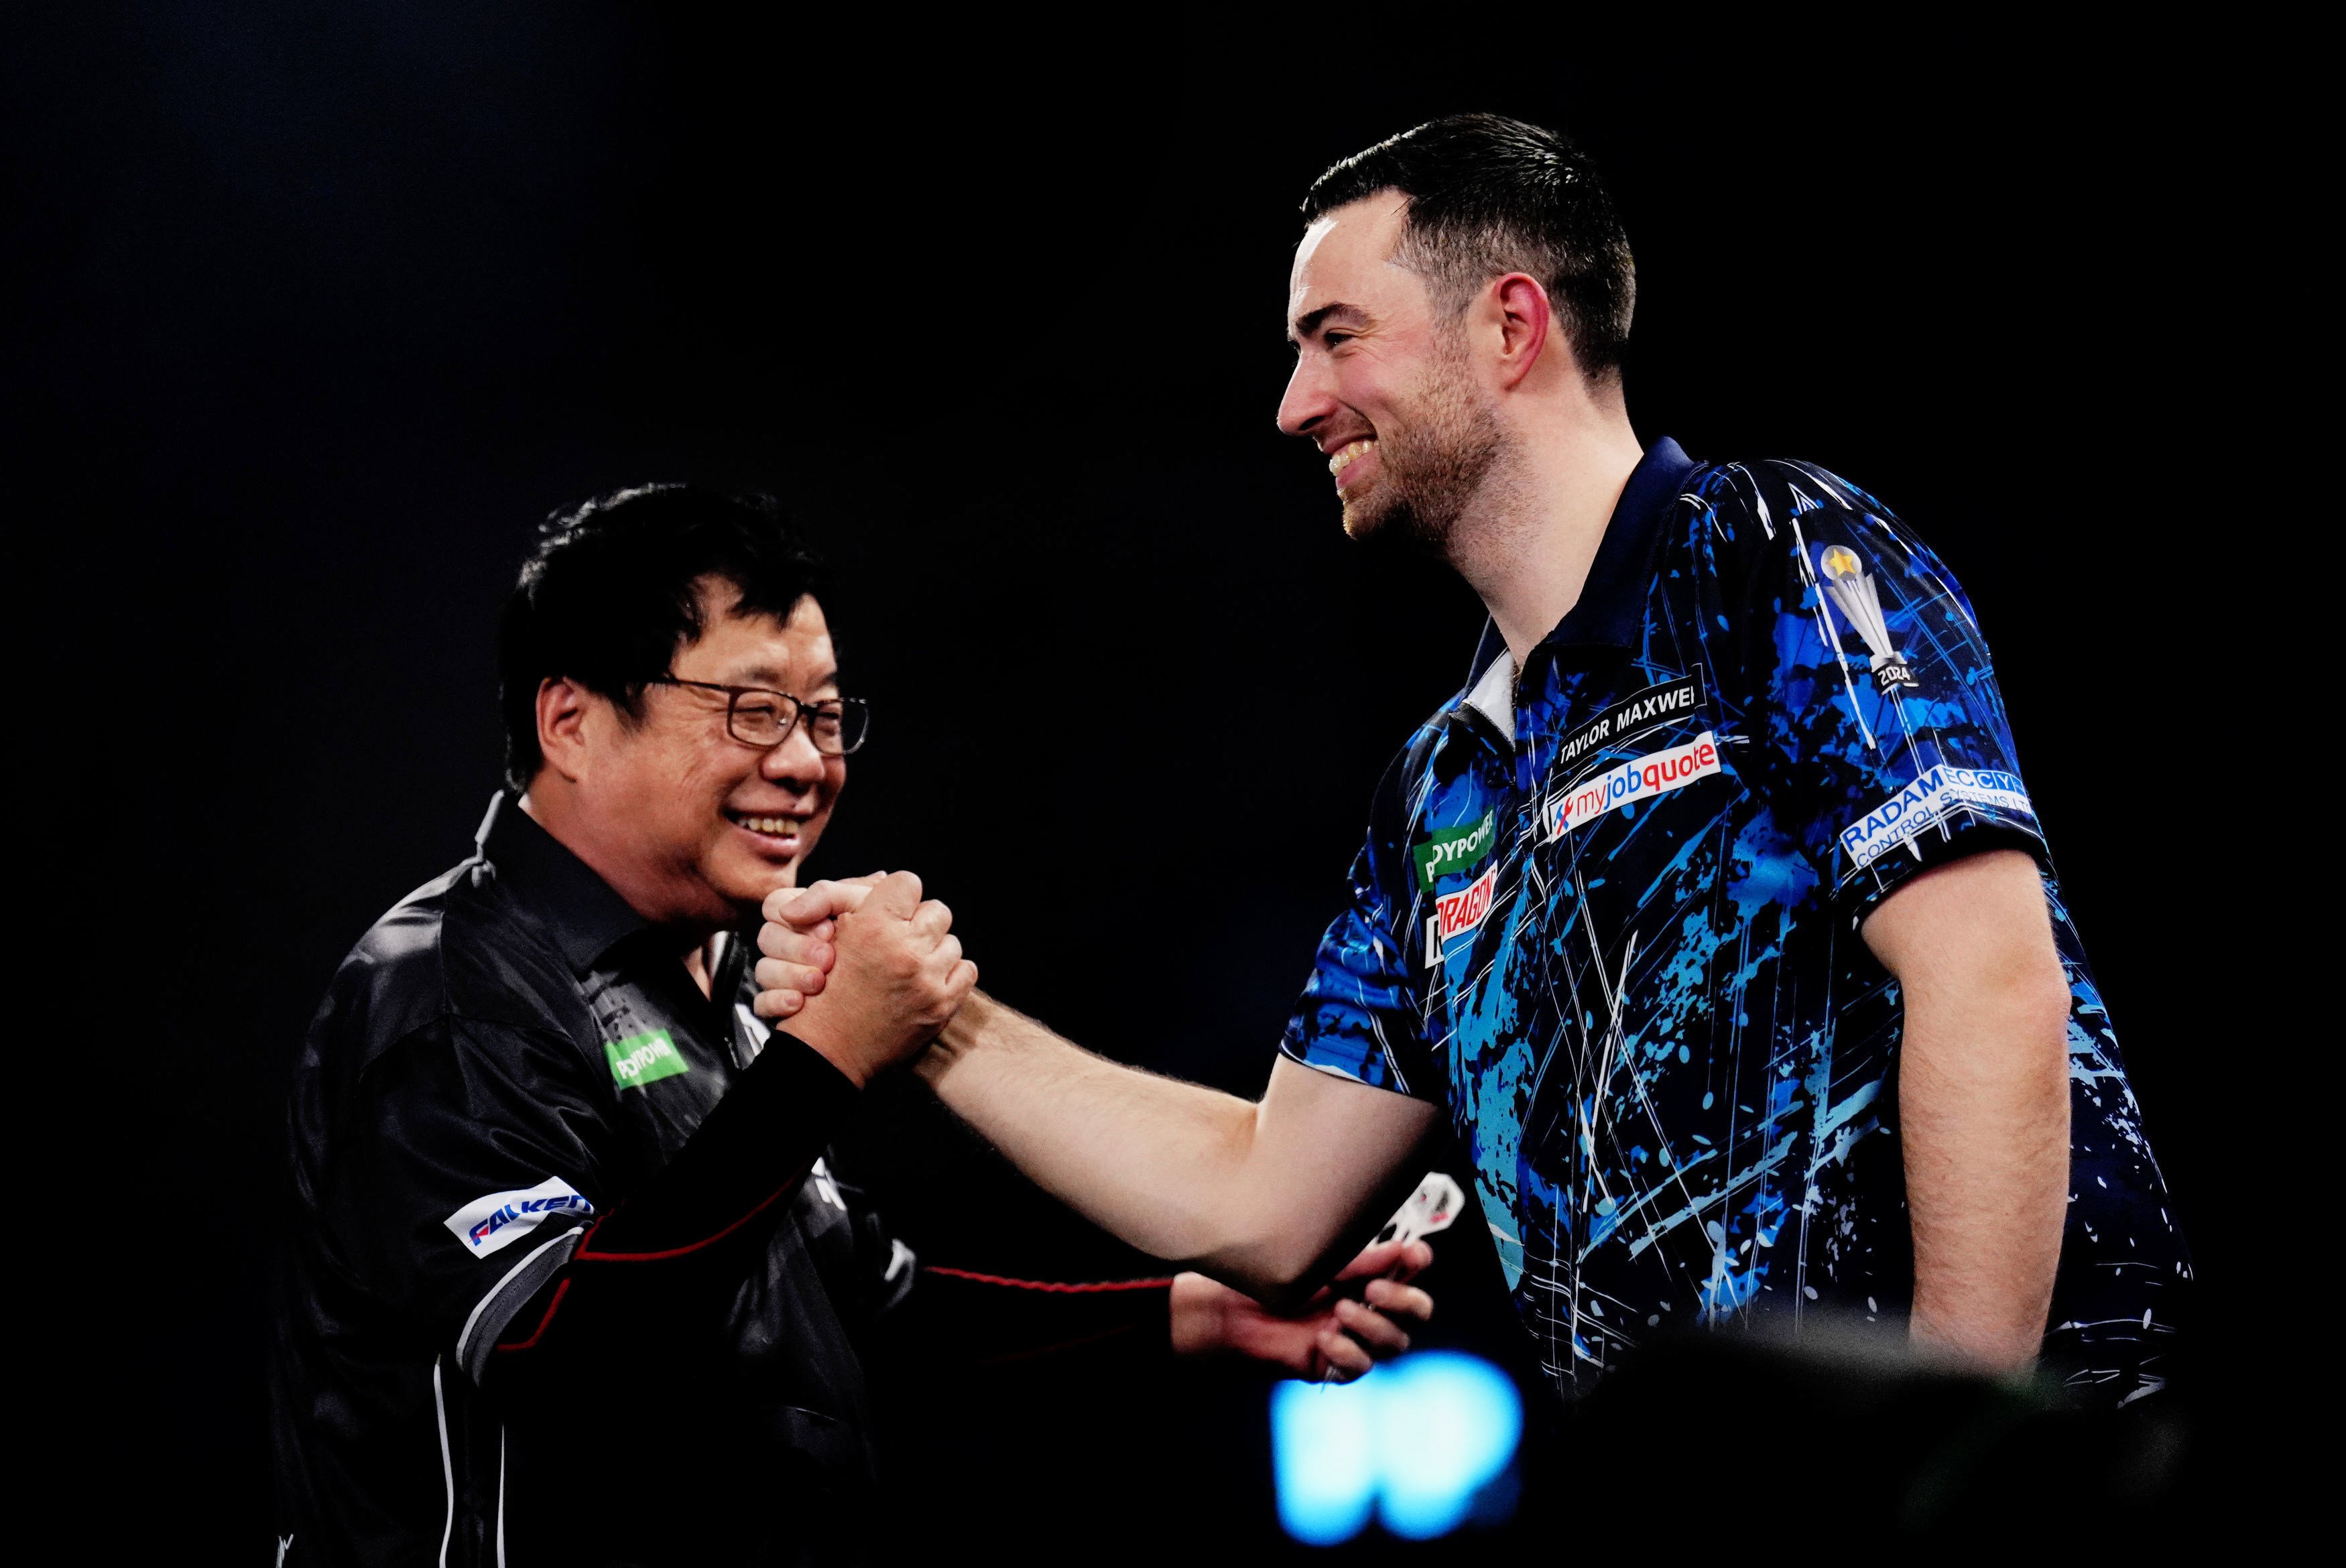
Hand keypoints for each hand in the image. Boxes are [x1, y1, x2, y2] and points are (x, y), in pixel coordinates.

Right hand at [752, 876, 873, 1017]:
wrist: (890, 999)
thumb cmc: (882, 944)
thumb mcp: (865, 909)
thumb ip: (835, 894)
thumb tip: (794, 908)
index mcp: (806, 915)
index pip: (777, 903)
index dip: (797, 917)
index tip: (828, 931)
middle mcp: (791, 943)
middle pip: (767, 936)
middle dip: (796, 947)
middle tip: (827, 958)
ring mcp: (783, 975)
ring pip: (763, 969)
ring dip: (790, 974)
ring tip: (818, 982)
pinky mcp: (781, 1004)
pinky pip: (762, 1003)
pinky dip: (778, 1001)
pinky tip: (798, 1003)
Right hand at [753, 872, 973, 1086]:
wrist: (829, 1049)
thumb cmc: (822, 989)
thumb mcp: (826, 933)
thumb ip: (850, 897)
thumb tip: (885, 878)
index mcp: (872, 926)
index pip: (908, 883)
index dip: (898, 896)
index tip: (890, 913)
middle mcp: (904, 950)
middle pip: (937, 910)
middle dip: (919, 923)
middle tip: (900, 941)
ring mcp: (927, 979)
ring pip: (952, 941)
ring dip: (934, 950)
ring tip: (909, 965)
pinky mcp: (942, 1005)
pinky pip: (967, 970)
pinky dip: (950, 973)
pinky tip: (926, 981)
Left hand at [1170, 1238, 1434, 1380]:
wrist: (1230, 1312)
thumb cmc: (1271, 1280)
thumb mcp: (1318, 1263)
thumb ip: (1360, 1261)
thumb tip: (1402, 1250)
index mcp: (1368, 1275)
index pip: (1410, 1271)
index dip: (1417, 1263)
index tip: (1413, 1254)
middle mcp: (1369, 1307)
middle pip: (1416, 1312)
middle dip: (1404, 1300)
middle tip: (1376, 1288)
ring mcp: (1354, 1338)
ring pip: (1394, 1342)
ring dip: (1373, 1325)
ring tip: (1339, 1311)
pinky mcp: (1334, 1366)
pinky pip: (1360, 1367)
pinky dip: (1347, 1352)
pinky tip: (1325, 1339)